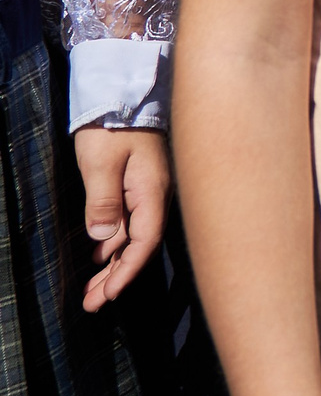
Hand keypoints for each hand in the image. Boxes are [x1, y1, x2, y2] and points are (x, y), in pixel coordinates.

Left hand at [73, 125, 167, 311]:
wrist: (124, 91)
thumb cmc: (112, 125)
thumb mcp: (101, 163)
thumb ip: (102, 201)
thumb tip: (102, 239)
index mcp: (151, 192)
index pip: (144, 242)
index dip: (126, 272)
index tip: (106, 296)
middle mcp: (155, 195)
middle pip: (139, 245)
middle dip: (116, 277)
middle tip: (92, 304)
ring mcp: (147, 189)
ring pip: (132, 235)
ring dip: (112, 263)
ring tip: (91, 289)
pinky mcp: (137, 183)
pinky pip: (128, 221)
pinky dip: (113, 242)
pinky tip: (99, 254)